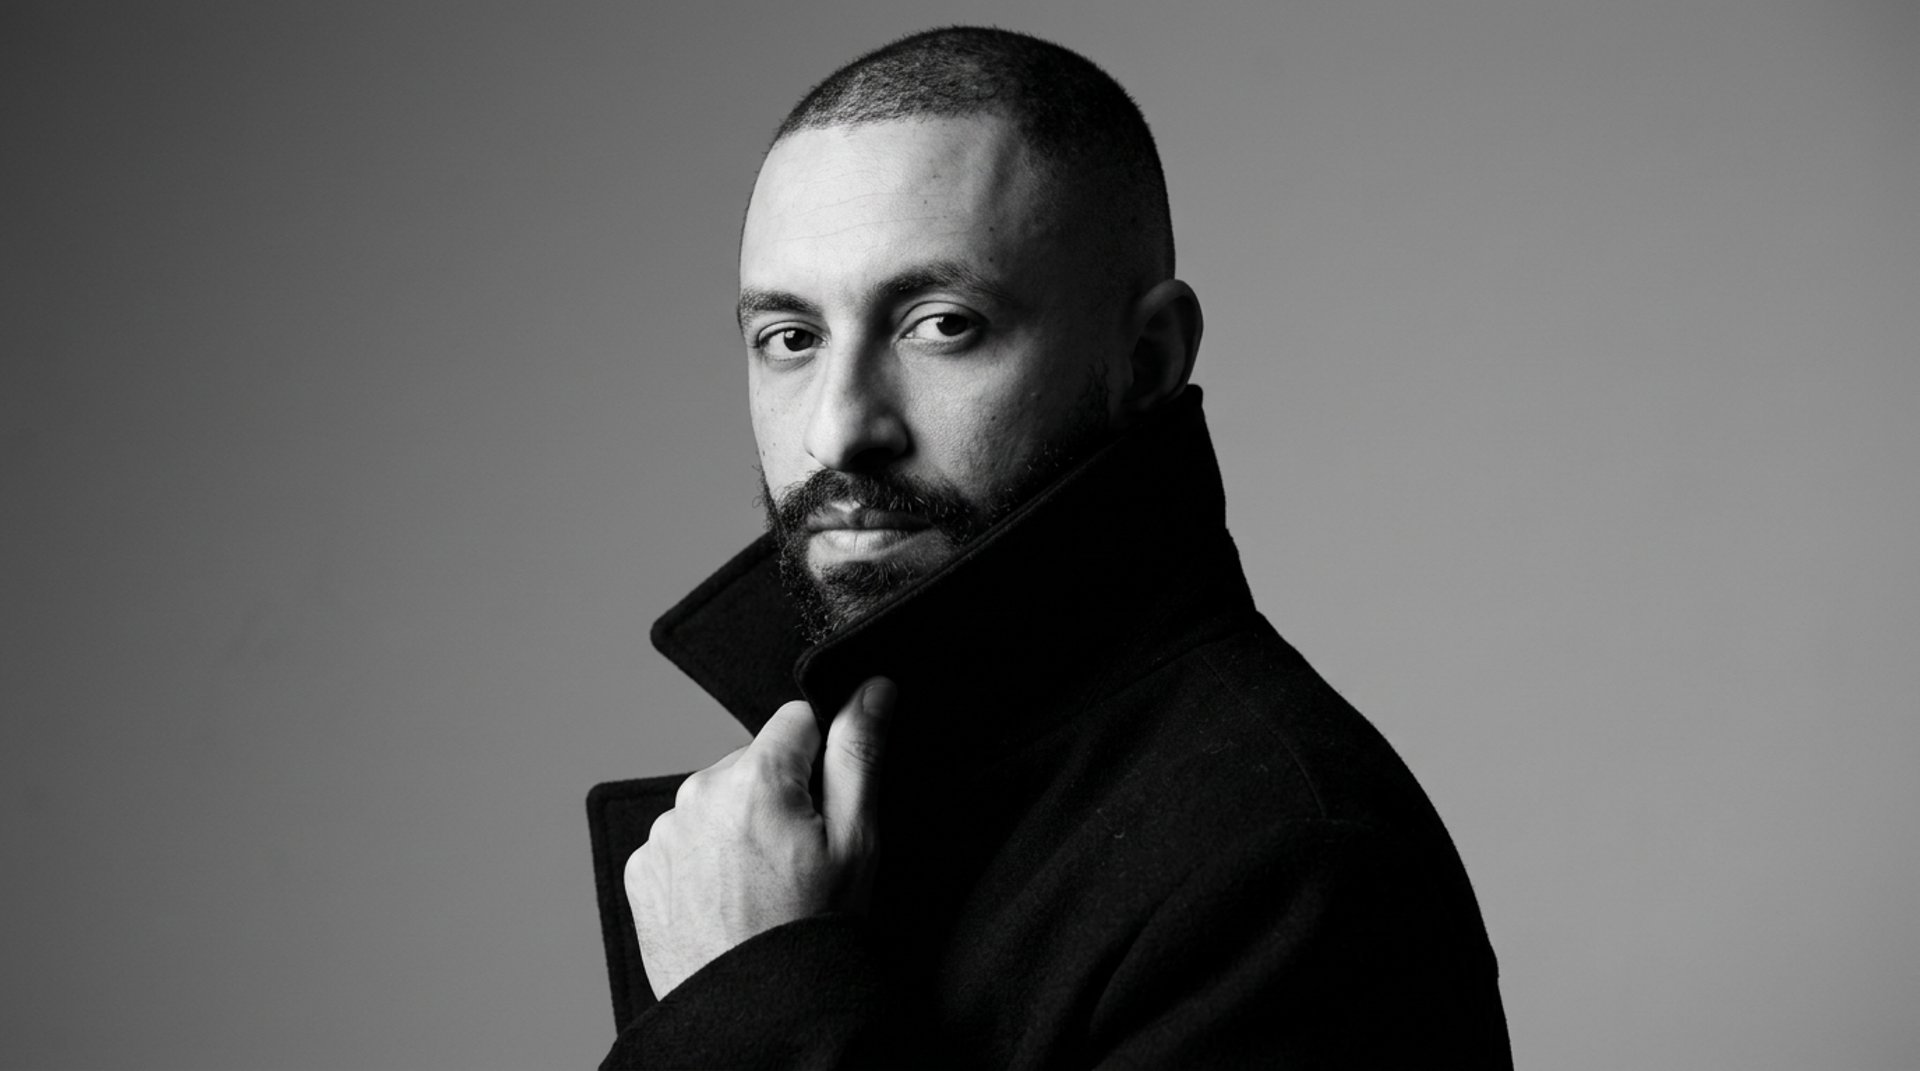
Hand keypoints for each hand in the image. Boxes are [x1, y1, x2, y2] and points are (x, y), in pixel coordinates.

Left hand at [626, 676, 894, 997]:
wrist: (752, 1013)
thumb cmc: (807, 934)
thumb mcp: (856, 840)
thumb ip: (860, 752)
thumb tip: (871, 688)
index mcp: (754, 778)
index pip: (796, 720)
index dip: (822, 758)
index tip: (824, 808)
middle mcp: (697, 794)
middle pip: (754, 763)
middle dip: (778, 795)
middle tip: (798, 859)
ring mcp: (663, 834)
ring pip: (718, 801)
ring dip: (740, 826)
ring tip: (763, 886)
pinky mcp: (642, 868)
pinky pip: (684, 840)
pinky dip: (706, 859)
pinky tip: (730, 898)